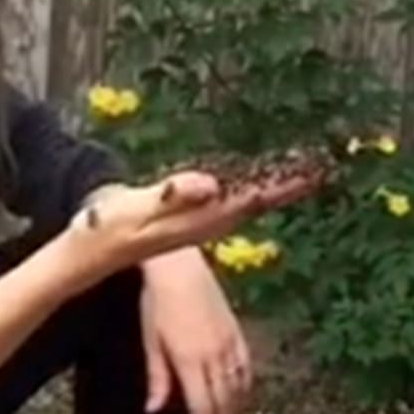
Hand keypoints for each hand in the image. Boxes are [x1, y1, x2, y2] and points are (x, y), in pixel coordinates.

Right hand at [71, 168, 322, 272]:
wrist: (92, 248)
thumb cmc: (110, 226)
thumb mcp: (139, 209)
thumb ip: (174, 194)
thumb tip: (213, 184)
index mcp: (203, 217)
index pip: (255, 197)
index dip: (284, 184)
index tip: (315, 171)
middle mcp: (209, 221)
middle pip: (260, 199)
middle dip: (290, 184)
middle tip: (321, 165)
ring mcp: (201, 221)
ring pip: (249, 201)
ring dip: (274, 186)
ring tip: (301, 170)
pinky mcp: (191, 219)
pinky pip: (232, 201)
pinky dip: (251, 188)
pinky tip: (256, 182)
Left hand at [140, 248, 251, 413]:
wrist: (180, 266)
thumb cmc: (158, 301)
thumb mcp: (151, 340)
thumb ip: (158, 377)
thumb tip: (155, 408)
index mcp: (190, 359)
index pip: (202, 405)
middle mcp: (214, 354)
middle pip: (224, 401)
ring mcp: (229, 342)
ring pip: (238, 386)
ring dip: (236, 410)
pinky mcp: (236, 330)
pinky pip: (246, 366)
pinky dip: (246, 386)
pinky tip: (243, 395)